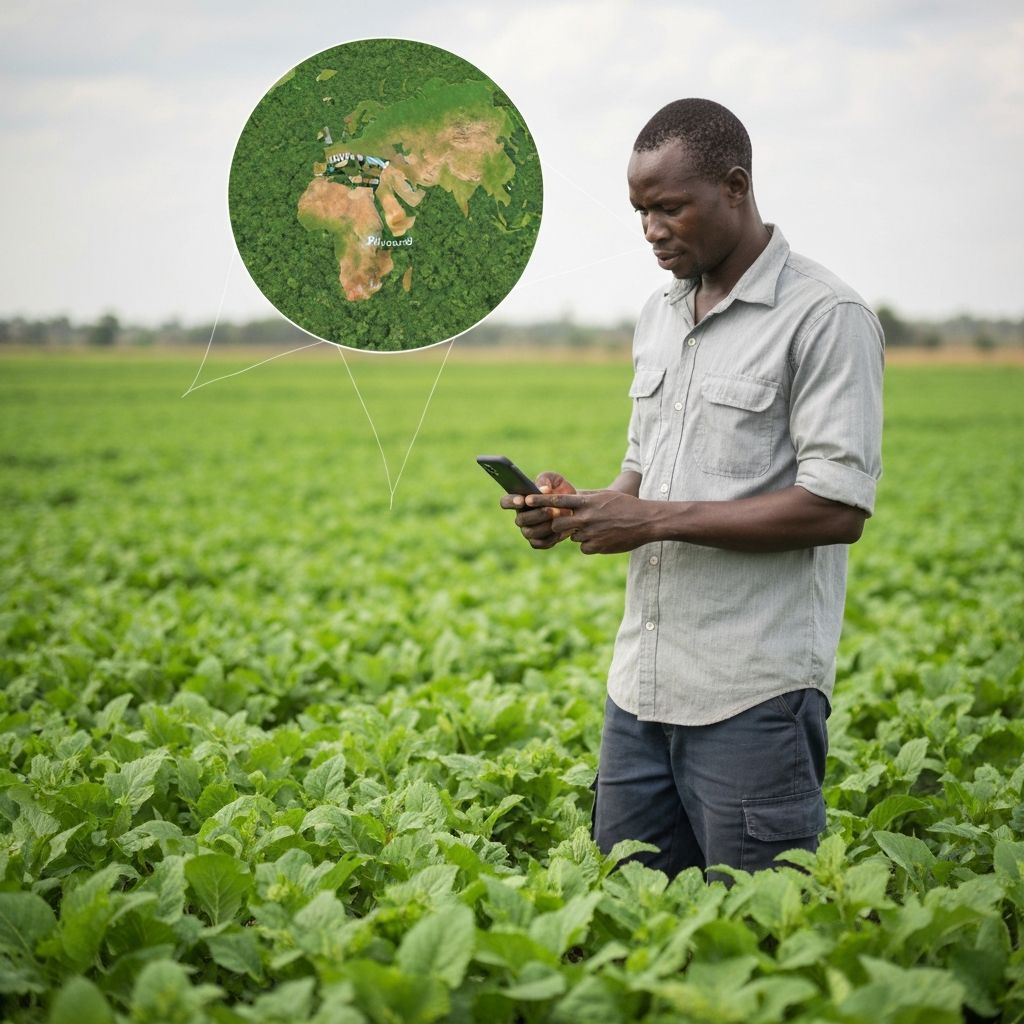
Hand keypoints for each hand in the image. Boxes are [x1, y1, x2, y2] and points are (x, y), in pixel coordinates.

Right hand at [500, 471, 575, 548]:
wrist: (576, 506)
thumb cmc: (561, 490)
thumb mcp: (555, 480)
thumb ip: (546, 480)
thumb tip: (542, 488)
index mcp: (519, 500)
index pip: (506, 502)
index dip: (511, 502)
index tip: (523, 500)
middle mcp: (521, 517)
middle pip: (521, 519)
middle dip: (538, 514)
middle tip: (554, 509)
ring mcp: (528, 531)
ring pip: (531, 532)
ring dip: (547, 525)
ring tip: (562, 516)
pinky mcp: (538, 542)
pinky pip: (541, 542)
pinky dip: (553, 536)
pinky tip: (563, 528)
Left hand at [526, 489, 651, 553]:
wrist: (647, 521)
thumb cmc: (626, 506)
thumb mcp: (605, 496)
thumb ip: (586, 498)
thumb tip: (570, 499)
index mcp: (588, 503)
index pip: (557, 501)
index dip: (539, 501)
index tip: (525, 500)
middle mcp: (586, 518)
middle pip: (558, 525)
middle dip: (559, 526)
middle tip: (568, 524)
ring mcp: (591, 533)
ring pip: (573, 537)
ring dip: (580, 534)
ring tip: (599, 529)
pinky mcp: (597, 547)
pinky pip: (583, 547)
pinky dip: (590, 544)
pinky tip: (604, 538)